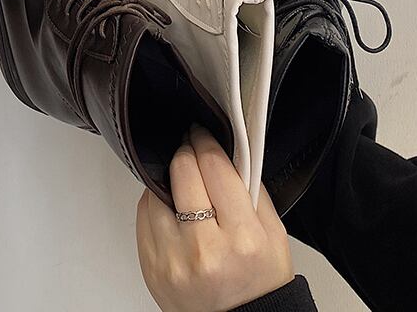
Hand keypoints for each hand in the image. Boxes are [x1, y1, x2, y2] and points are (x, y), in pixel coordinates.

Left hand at [137, 124, 293, 311]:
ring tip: (184, 187)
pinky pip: (143, 213)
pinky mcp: (150, 265)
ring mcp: (171, 259)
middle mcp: (203, 249)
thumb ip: (251, 188)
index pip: (213, 166)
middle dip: (185, 152)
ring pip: (156, 189)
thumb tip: (227, 150)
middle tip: (190, 147)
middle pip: (181, 170)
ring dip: (168, 179)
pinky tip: (173, 211)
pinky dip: (156, 203)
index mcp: (241, 238)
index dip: (205, 141)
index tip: (201, 133)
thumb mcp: (273, 233)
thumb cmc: (258, 283)